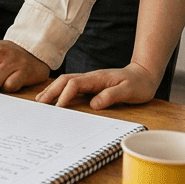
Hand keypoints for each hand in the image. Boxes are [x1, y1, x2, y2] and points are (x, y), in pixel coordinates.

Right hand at [35, 61, 159, 108]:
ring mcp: (90, 81)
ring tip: (40, 100)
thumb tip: (94, 104)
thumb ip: (112, 96)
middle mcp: (90, 77)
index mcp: (98, 78)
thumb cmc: (139, 84)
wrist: (144, 75)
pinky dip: (60, 91)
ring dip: (52, 90)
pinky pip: (71, 86)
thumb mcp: (129, 91)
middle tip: (40, 103)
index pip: (75, 84)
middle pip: (65, 80)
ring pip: (66, 82)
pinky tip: (54, 97)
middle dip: (51, 91)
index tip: (58, 108)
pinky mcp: (91, 85)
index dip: (65, 95)